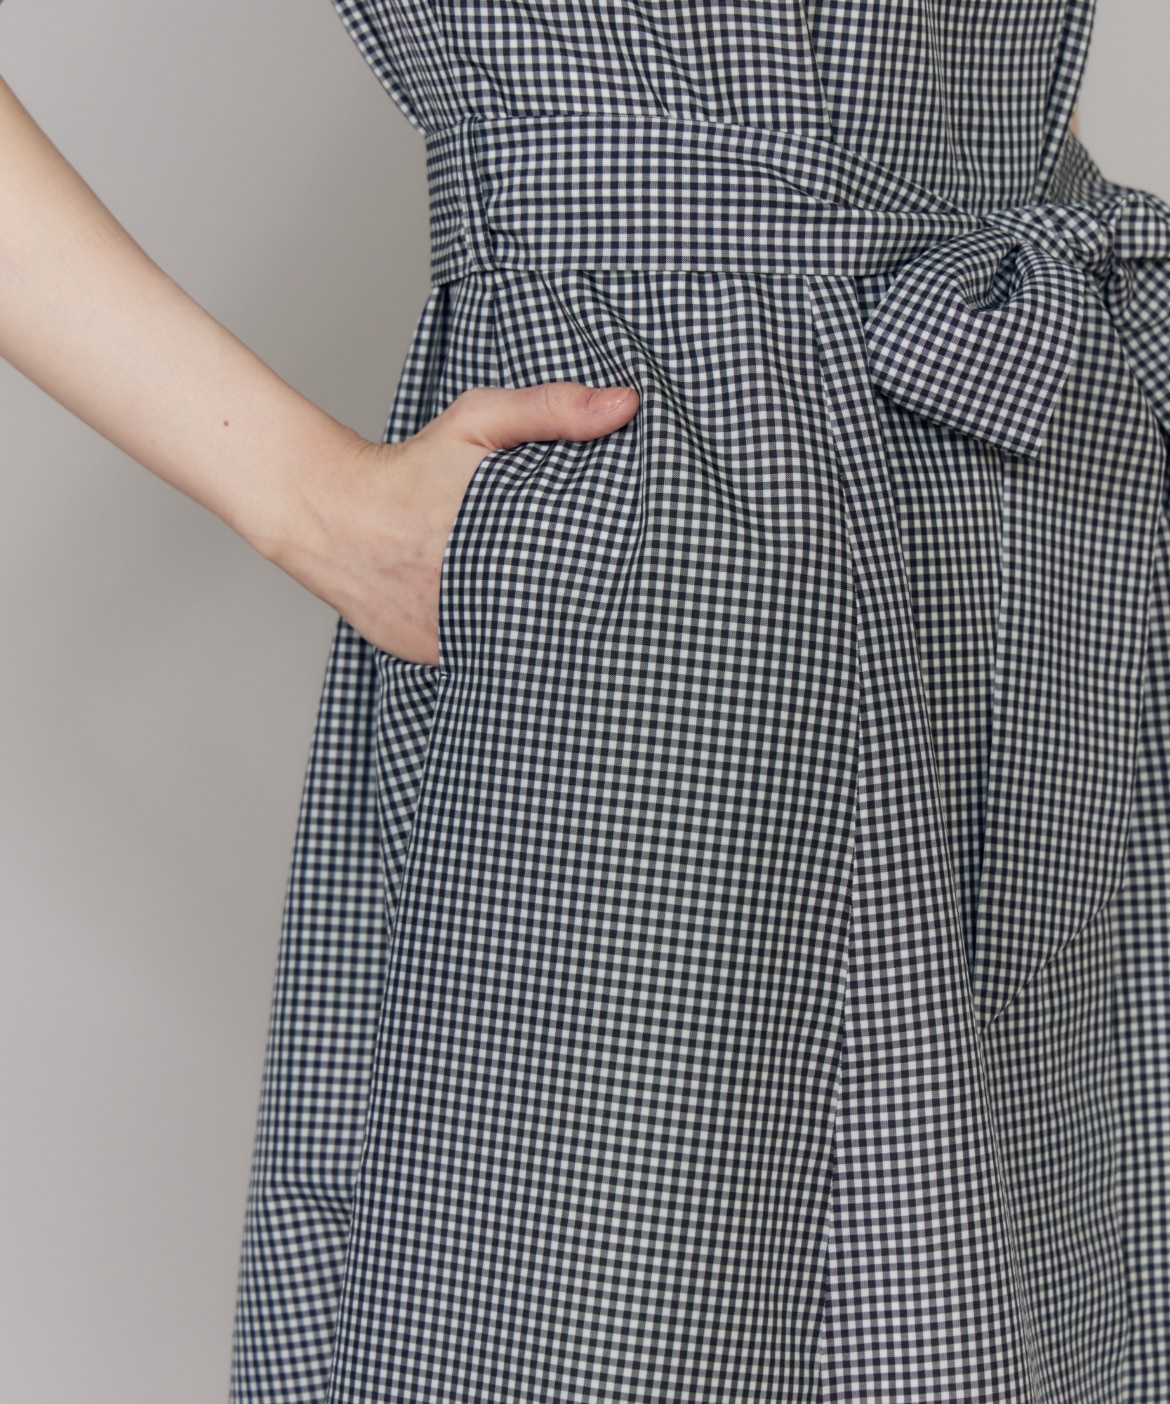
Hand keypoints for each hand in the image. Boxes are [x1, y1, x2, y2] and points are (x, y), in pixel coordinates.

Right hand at [276, 381, 639, 664]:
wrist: (329, 514)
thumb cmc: (409, 467)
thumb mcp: (479, 421)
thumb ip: (553, 410)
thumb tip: (628, 405)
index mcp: (499, 541)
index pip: (582, 576)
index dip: (609, 575)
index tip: (628, 568)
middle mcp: (474, 596)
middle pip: (556, 617)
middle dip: (578, 606)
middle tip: (607, 597)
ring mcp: (452, 634)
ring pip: (521, 646)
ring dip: (541, 633)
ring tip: (564, 616)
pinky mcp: (432, 657)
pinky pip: (484, 660)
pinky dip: (501, 648)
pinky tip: (516, 627)